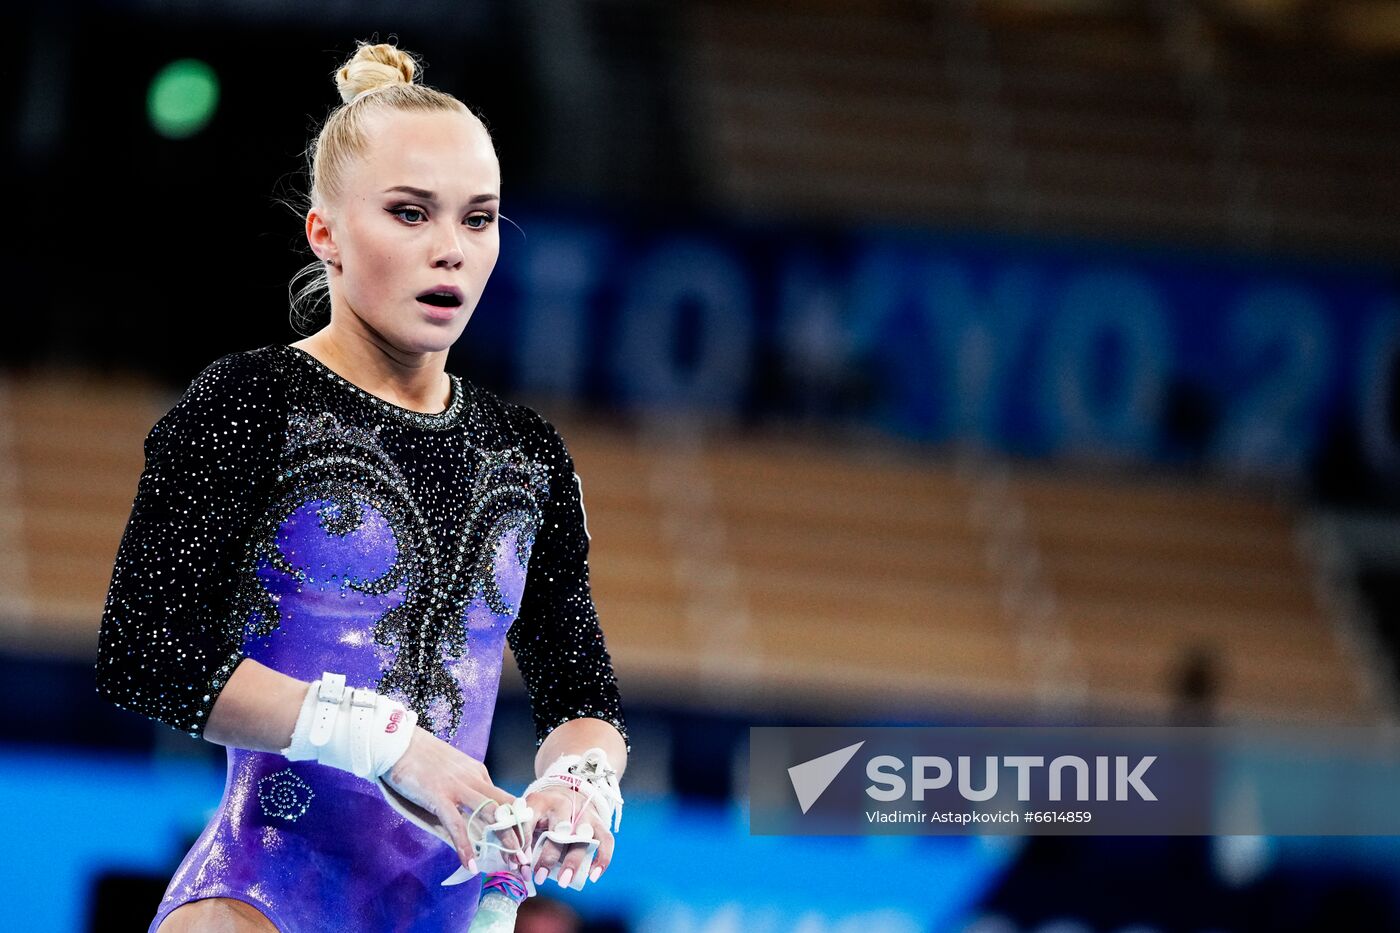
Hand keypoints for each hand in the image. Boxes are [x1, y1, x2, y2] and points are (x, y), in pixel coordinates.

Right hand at [382, 726, 529, 873]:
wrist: (397, 741)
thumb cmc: (420, 756)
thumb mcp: (452, 768)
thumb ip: (464, 785)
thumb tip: (470, 808)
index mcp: (478, 772)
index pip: (505, 799)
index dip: (517, 822)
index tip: (523, 840)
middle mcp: (474, 778)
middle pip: (506, 807)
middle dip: (519, 833)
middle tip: (526, 857)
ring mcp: (458, 787)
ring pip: (490, 814)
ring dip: (504, 840)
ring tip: (512, 863)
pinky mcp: (439, 797)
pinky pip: (457, 826)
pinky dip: (465, 847)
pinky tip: (471, 864)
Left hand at [524, 785, 614, 887]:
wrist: (567, 794)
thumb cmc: (543, 814)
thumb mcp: (529, 818)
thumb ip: (523, 839)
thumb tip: (518, 866)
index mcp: (541, 801)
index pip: (531, 819)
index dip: (524, 842)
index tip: (520, 864)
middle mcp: (565, 804)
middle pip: (560, 829)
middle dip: (550, 855)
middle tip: (541, 877)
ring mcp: (584, 812)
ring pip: (583, 836)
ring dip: (574, 860)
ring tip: (565, 881)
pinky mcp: (599, 822)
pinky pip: (606, 839)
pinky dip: (602, 859)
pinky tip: (592, 876)